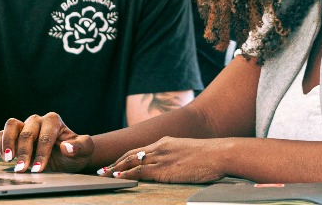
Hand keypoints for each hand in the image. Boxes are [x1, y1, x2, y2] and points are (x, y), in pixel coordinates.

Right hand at [0, 112, 93, 173]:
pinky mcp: (15, 135)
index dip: (42, 152)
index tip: (39, 168)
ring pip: (12, 125)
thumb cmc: (75, 153)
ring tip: (9, 159)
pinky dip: (1, 143)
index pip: (46, 135)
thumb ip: (80, 146)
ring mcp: (25, 126)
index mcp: (54, 121)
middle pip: (28, 131)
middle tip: (22, 169)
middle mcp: (38, 121)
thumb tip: (66, 147)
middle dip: (24, 152)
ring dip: (8, 143)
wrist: (67, 158)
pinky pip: (3, 133)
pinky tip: (5, 157)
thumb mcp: (84, 151)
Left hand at [98, 136, 226, 183]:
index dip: (125, 157)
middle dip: (116, 163)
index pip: (140, 150)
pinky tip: (117, 178)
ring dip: (116, 170)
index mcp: (166, 142)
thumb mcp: (188, 152)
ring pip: (132, 162)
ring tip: (103, 175)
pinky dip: (126, 174)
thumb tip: (172, 166)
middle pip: (131, 154)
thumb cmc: (208, 156)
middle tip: (102, 170)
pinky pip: (140, 171)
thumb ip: (175, 156)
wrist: (218, 154)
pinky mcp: (164, 169)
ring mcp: (161, 157)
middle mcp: (160, 147)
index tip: (115, 163)